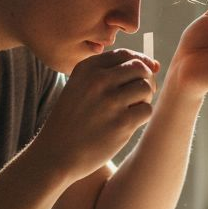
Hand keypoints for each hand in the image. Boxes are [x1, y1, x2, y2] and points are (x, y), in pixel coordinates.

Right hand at [31, 50, 158, 182]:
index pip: (125, 55)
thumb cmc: (72, 121)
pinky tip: (128, 123)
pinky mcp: (121, 123)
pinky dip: (142, 116)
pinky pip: (146, 110)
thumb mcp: (80, 88)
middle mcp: (98, 81)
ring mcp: (110, 101)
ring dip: (145, 98)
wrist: (55, 154)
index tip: (140, 77)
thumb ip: (110, 74)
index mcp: (87, 69)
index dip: (139, 63)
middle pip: (139, 68)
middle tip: (139, 95)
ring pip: (145, 87)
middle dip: (145, 80)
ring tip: (132, 109)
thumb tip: (153, 65)